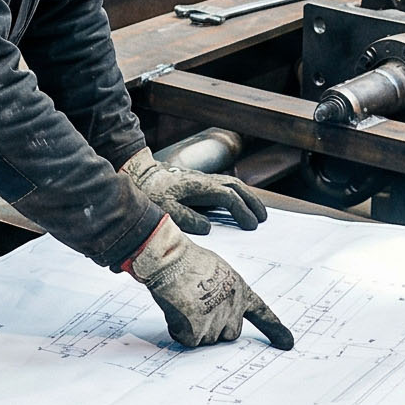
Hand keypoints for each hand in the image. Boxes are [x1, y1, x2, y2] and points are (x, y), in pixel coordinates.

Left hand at [121, 150, 269, 234]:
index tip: (251, 225)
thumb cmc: (151, 194)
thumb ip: (186, 218)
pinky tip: (239, 207)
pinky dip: (237, 195)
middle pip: (235, 186)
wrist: (140, 176)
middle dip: (252, 202)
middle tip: (263, 219)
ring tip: (258, 213)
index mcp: (198, 186)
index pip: (227, 196)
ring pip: (232, 184)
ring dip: (247, 197)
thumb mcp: (164, 209)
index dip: (241, 210)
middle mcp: (204, 180)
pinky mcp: (199, 184)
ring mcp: (202, 180)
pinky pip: (224, 187)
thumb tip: (208, 227)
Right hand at [128, 218, 291, 348]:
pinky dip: (179, 330)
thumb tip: (215, 310)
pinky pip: (188, 341)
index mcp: (240, 291)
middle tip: (197, 309)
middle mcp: (233, 308)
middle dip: (215, 328)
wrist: (171, 260)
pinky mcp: (198, 330)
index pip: (262, 313)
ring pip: (206, 340)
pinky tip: (175, 311)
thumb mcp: (217, 271)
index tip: (287, 343)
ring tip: (183, 303)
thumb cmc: (188, 261)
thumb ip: (223, 292)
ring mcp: (217, 321)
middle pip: (230, 334)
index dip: (274, 330)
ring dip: (193, 328)